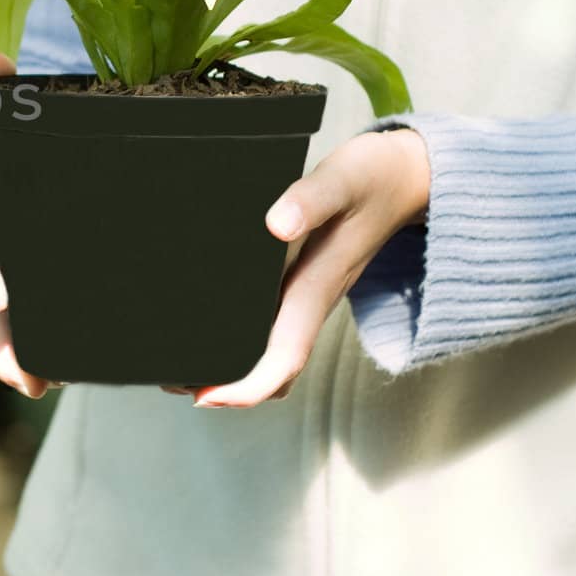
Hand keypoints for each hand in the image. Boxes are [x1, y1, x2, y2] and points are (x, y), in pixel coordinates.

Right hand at [0, 47, 51, 398]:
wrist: (56, 145)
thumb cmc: (36, 127)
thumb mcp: (21, 107)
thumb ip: (4, 87)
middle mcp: (5, 247)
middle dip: (2, 341)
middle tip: (21, 376)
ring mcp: (29, 270)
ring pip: (21, 322)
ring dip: (27, 358)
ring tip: (44, 388)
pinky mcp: (60, 282)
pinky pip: (56, 319)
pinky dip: (63, 348)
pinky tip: (82, 374)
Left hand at [189, 128, 430, 407]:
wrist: (405, 177)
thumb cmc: (374, 179)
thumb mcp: (341, 180)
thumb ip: (310, 200)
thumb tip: (276, 225)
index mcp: (316, 289)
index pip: (284, 358)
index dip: (247, 387)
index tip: (206, 398)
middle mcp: (310, 302)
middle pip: (271, 368)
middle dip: (225, 386)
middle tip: (170, 380)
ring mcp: (306, 295)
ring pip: (270, 351)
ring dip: (231, 367)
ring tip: (178, 364)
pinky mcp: (302, 282)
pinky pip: (272, 325)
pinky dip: (240, 338)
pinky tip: (209, 322)